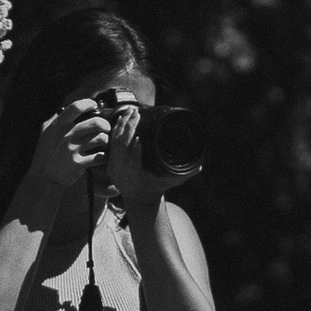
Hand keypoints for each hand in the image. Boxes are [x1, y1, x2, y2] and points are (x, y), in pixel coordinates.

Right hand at [17, 96, 115, 216]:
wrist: (43, 178)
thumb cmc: (46, 154)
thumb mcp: (46, 133)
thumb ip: (56, 119)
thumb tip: (69, 108)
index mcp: (58, 126)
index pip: (77, 107)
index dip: (89, 104)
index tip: (95, 106)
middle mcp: (65, 136)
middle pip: (96, 123)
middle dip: (105, 125)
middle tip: (106, 128)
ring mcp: (72, 150)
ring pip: (101, 138)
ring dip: (106, 140)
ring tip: (103, 143)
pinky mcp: (78, 164)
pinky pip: (100, 156)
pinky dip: (105, 156)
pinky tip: (102, 157)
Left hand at [103, 97, 195, 212]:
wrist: (138, 199)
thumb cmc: (156, 188)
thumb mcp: (170, 182)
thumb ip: (184, 175)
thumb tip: (200, 167)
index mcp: (136, 176)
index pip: (133, 162)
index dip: (135, 150)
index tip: (139, 136)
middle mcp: (122, 171)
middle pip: (121, 147)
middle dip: (128, 129)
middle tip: (136, 114)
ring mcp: (114, 166)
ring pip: (115, 143)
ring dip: (122, 125)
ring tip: (130, 112)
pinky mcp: (111, 162)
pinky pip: (111, 144)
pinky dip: (116, 130)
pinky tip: (121, 119)